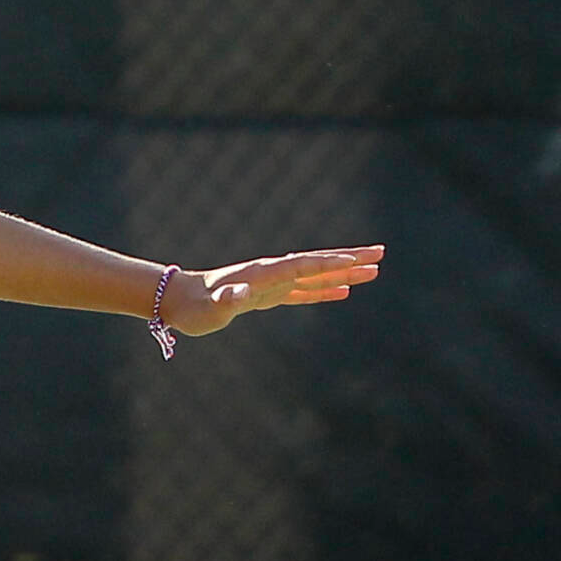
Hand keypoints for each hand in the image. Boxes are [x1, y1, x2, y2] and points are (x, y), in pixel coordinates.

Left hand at [167, 244, 383, 337]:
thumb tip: (241, 294)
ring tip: (374, 271)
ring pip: (316, 276)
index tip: (357, 260)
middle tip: (382, 254)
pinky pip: (303, 292)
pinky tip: (344, 291)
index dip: (330, 263)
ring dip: (345, 274)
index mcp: (264, 273)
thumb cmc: (194, 307)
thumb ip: (227, 299)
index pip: (304, 265)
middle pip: (318, 263)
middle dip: (350, 259)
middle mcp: (272, 274)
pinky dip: (324, 291)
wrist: (178, 301)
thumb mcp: (211, 307)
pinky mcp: (267, 296)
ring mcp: (272, 284)